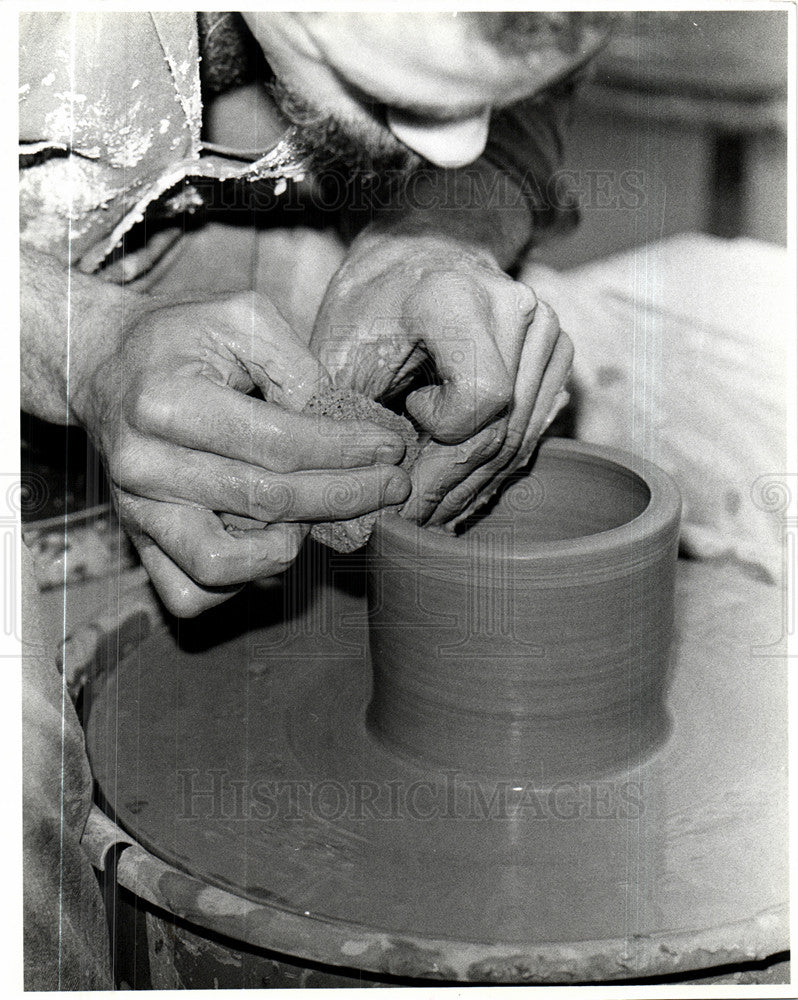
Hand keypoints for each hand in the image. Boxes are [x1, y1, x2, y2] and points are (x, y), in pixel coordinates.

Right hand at [70, 291, 409, 615]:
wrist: (104, 365)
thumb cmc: (180, 337)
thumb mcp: (241, 318)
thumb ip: (295, 365)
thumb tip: (340, 424)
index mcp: (167, 402)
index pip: (278, 444)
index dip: (346, 451)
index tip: (390, 448)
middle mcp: (145, 465)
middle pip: (266, 503)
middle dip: (347, 497)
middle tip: (393, 486)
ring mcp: (137, 511)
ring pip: (222, 564)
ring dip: (290, 544)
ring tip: (321, 513)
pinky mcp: (138, 540)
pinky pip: (190, 593)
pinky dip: (239, 582)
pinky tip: (269, 540)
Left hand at [310, 232, 571, 523]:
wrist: (417, 255)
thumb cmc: (370, 305)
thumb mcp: (339, 350)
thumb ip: (347, 414)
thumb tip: (354, 500)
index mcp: (459, 296)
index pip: (481, 396)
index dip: (441, 432)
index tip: (402, 425)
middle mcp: (517, 308)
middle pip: (500, 426)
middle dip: (448, 485)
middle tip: (407, 523)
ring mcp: (547, 331)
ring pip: (518, 439)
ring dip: (470, 487)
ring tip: (430, 518)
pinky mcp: (557, 355)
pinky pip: (530, 431)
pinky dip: (492, 469)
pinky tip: (458, 495)